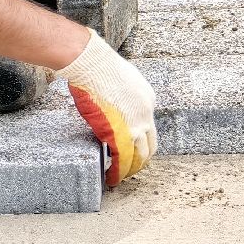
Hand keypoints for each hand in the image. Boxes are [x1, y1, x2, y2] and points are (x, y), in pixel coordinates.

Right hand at [57, 29, 156, 186]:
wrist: (93, 65)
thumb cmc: (100, 68)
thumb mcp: (121, 82)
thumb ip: (122, 98)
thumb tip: (113, 108)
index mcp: (148, 100)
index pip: (148, 126)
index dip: (140, 140)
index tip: (132, 147)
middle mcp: (147, 114)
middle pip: (150, 145)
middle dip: (141, 159)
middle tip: (131, 168)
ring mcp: (136, 125)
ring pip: (140, 156)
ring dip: (131, 169)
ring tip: (122, 177)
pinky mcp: (121, 134)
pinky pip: (123, 159)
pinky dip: (119, 172)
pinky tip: (113, 178)